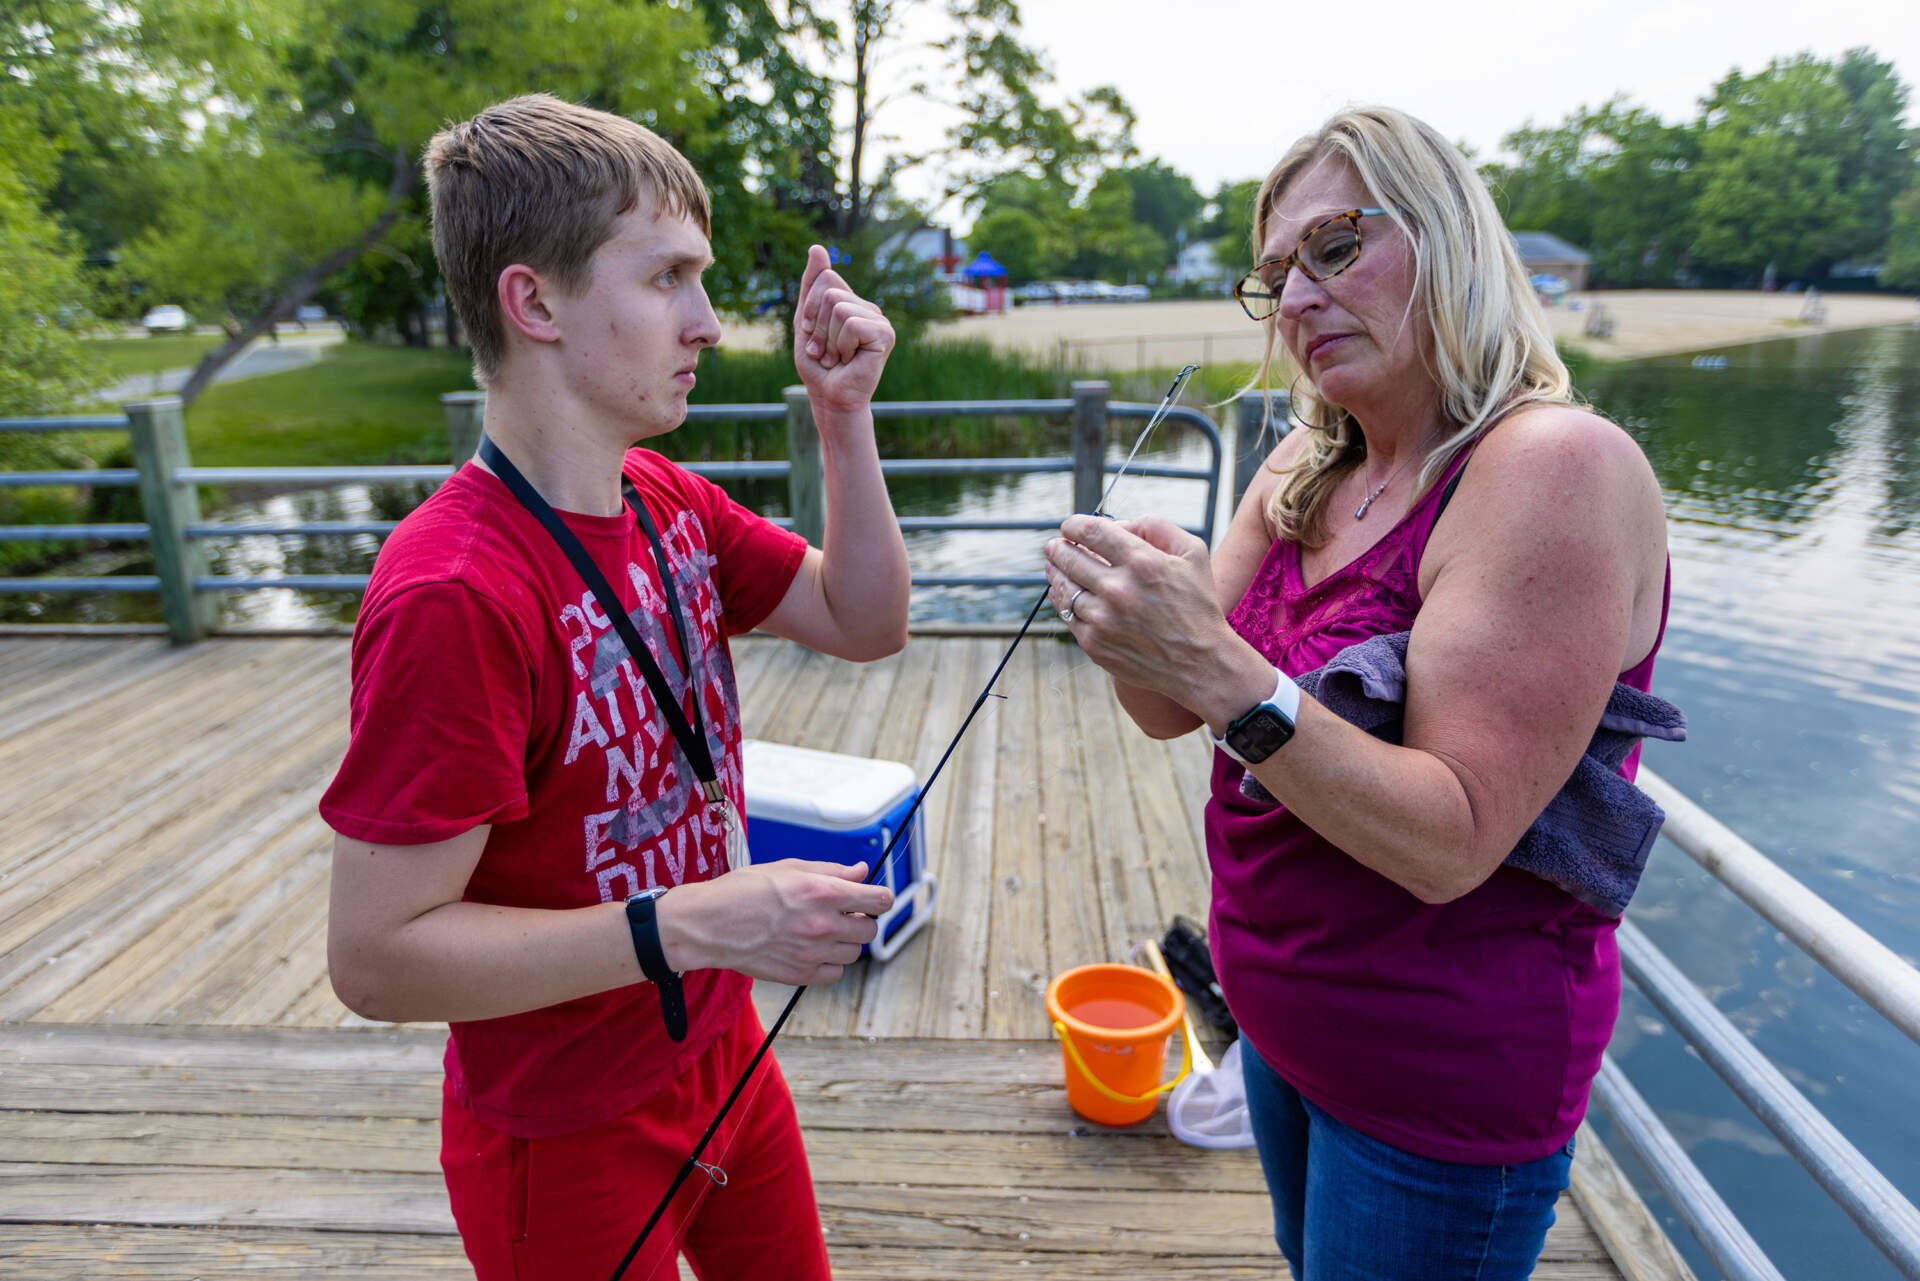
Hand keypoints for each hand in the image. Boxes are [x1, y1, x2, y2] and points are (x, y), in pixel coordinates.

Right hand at [662, 859, 893, 985]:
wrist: (709, 924)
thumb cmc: (743, 890)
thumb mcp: (789, 868)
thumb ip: (831, 871)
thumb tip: (861, 873)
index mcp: (822, 892)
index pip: (878, 901)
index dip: (880, 897)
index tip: (874, 897)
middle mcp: (822, 925)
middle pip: (870, 930)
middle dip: (862, 919)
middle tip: (843, 912)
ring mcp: (813, 953)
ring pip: (855, 953)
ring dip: (847, 941)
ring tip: (823, 930)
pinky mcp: (800, 974)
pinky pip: (835, 972)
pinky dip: (831, 962)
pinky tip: (814, 949)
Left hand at [793, 244, 893, 415]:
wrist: (830, 398)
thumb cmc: (818, 366)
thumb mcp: (806, 321)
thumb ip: (811, 286)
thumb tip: (817, 247)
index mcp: (852, 302)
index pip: (824, 278)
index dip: (809, 308)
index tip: (812, 336)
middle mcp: (868, 308)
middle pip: (829, 291)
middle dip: (817, 326)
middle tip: (824, 351)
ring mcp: (879, 320)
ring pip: (838, 307)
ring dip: (827, 339)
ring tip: (836, 358)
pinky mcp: (886, 334)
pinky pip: (850, 323)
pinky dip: (842, 345)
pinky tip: (850, 360)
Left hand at [1043, 513, 1252, 718]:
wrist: (1200, 663)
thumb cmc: (1198, 604)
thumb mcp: (1193, 552)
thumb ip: (1156, 526)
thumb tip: (1118, 525)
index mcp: (1143, 562)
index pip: (1092, 531)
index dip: (1074, 525)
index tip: (1070, 527)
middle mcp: (1119, 589)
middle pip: (1070, 558)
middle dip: (1058, 548)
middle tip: (1055, 546)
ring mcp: (1103, 619)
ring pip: (1063, 587)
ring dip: (1055, 572)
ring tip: (1054, 566)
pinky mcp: (1094, 644)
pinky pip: (1066, 615)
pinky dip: (1061, 599)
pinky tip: (1063, 592)